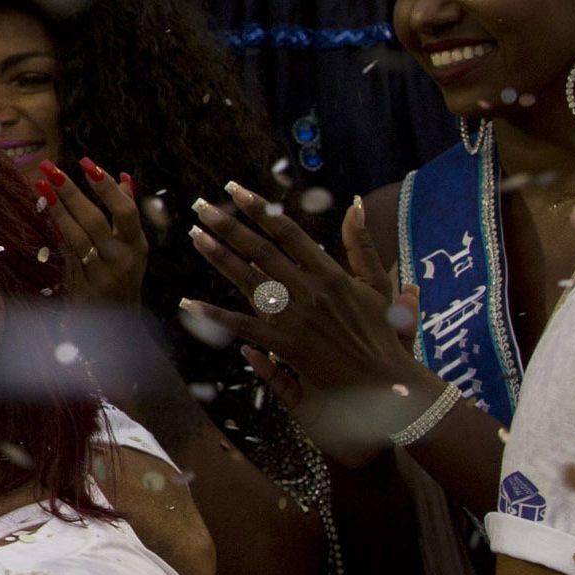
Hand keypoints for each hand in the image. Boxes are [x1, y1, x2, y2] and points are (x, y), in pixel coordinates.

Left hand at [39, 159, 149, 305]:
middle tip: (50, 168)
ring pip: (75, 238)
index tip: (87, 164)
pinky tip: (37, 217)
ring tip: (39, 186)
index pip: (125, 211)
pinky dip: (51, 236)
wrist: (118, 323)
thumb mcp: (132, 246)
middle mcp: (120, 259)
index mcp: (136, 244)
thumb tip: (123, 177)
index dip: (107, 188)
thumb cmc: (123, 274)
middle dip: (71, 192)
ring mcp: (100, 275)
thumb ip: (127, 213)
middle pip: (94, 221)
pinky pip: (63, 258)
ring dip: (56, 210)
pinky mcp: (80, 289)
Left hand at [181, 184, 428, 456]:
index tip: (234, 191)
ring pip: (248, 281)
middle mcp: (310, 291)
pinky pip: (243, 326)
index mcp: (331, 274)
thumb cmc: (381, 332)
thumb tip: (357, 202)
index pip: (288, 233)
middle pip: (261, 251)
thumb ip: (363, 244)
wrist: (385, 383)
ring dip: (219, 257)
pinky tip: (188, 303)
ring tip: (195, 235)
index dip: (258, 210)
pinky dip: (215, 315)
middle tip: (201, 206)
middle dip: (229, 226)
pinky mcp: (285, 345)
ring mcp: (296, 318)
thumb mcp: (377, 284)